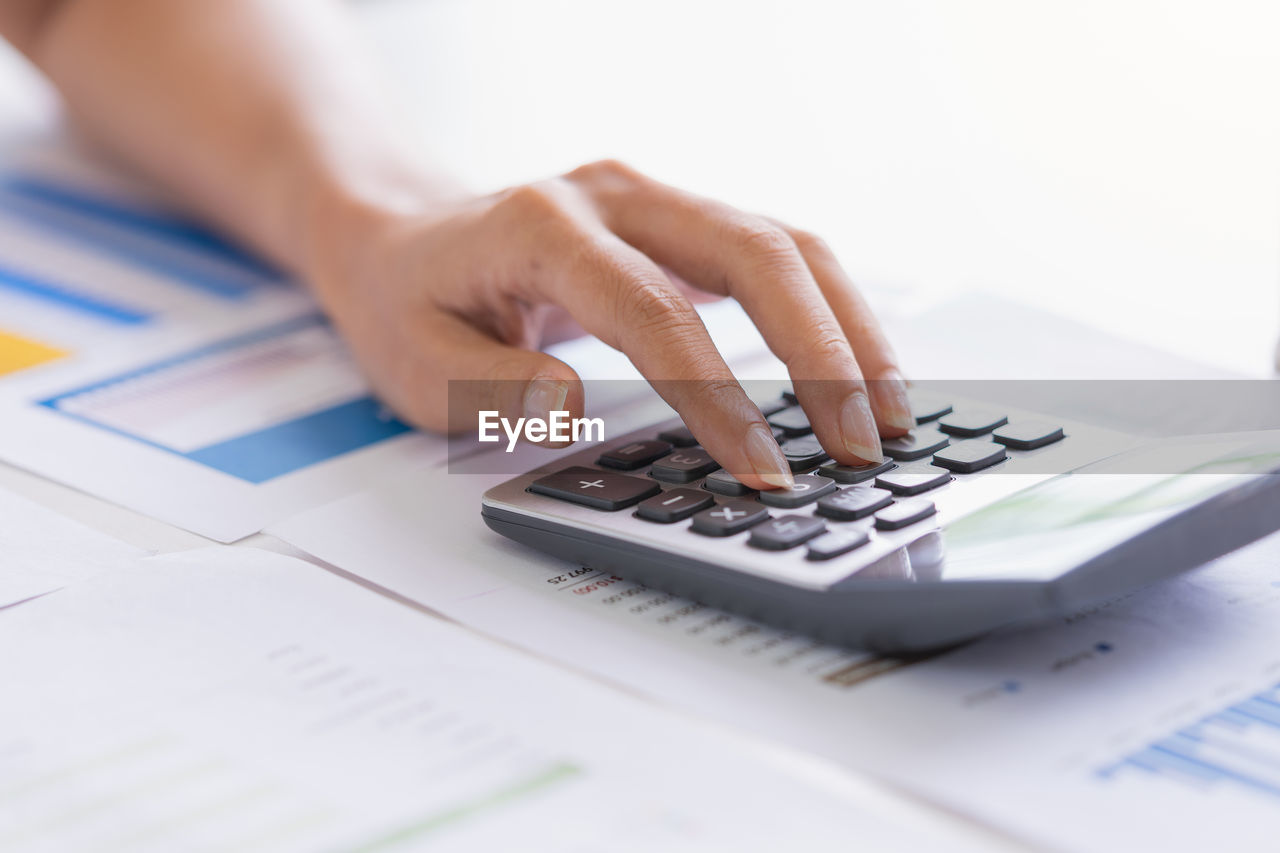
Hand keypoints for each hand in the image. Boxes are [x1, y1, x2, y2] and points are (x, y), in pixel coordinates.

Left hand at [308, 159, 913, 490]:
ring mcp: (655, 201)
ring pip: (785, 242)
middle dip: (821, 353)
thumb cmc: (412, 304)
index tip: (761, 471)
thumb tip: (571, 408)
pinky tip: (858, 370)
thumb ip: (488, 389)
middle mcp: (614, 197)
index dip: (717, 396)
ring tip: (888, 414)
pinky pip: (777, 256)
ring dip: (847, 327)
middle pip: (753, 251)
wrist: (405, 237)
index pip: (654, 314)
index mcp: (543, 228)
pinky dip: (829, 311)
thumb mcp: (416, 364)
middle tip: (857, 446)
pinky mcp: (681, 223)